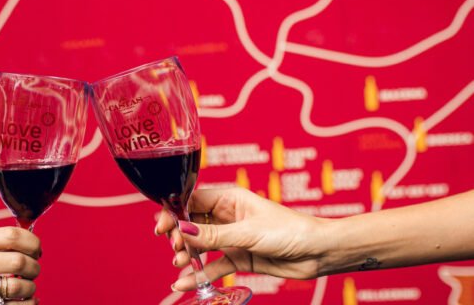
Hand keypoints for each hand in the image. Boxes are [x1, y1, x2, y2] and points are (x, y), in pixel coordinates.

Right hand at [0, 226, 41, 303]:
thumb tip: (29, 241)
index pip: (12, 236)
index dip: (33, 242)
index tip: (37, 250)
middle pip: (19, 262)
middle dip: (35, 267)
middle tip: (34, 270)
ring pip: (17, 289)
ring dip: (31, 288)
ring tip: (29, 288)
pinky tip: (26, 302)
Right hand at [155, 188, 330, 290]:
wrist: (318, 253)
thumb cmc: (290, 231)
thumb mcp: (248, 233)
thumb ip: (214, 235)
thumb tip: (183, 230)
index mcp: (230, 199)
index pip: (192, 200)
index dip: (174, 212)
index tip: (162, 227)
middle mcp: (227, 216)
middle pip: (192, 223)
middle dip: (179, 235)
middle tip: (175, 248)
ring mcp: (232, 237)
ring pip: (200, 245)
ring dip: (187, 255)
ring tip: (180, 264)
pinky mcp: (238, 257)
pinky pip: (213, 265)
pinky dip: (199, 274)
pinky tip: (184, 283)